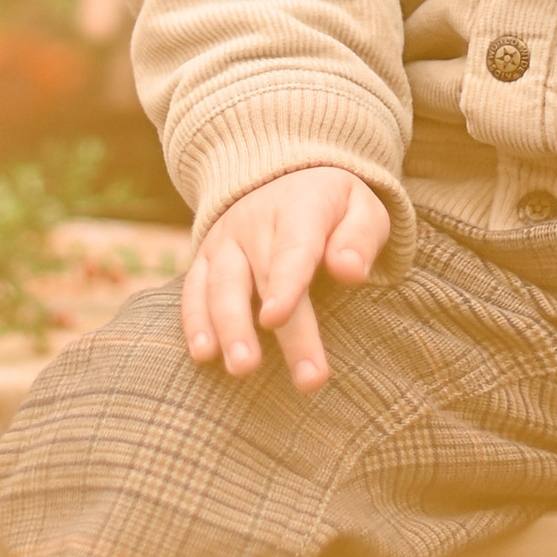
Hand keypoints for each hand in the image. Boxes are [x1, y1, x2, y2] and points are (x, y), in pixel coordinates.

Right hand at [181, 168, 389, 392]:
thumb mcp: (362, 208)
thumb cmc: (335, 207)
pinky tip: (204, 354)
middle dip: (283, 331)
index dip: (285, 285)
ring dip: (229, 328)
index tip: (276, 318)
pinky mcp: (204, 258)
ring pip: (221, 285)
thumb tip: (349, 271)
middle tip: (305, 380)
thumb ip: (360, 238)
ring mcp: (225, 240)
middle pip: (263, 278)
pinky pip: (193, 289)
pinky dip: (195, 321)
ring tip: (242, 369)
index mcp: (299, 207)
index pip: (293, 249)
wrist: (283, 177)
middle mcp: (254, 222)